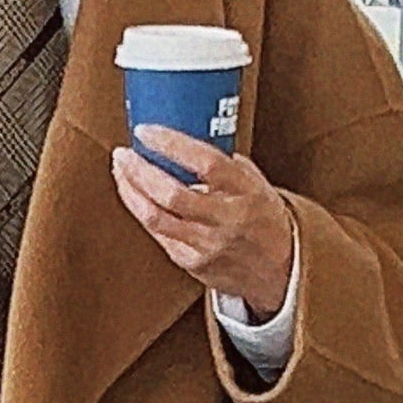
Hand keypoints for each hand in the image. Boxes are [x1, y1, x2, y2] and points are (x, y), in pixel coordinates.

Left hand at [110, 129, 296, 317]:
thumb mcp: (256, 184)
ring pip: (156, 218)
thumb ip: (225, 165)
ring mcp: (208, 245)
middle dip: (138, 171)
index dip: (170, 145)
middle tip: (122, 154)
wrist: (281, 271)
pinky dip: (142, 212)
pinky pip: (158, 235)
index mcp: (246, 192)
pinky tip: (135, 197)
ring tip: (121, 172)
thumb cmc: (265, 219)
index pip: (206, 163)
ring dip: (130, 192)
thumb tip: (188, 139)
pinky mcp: (193, 263)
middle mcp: (227, 219)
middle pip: (171, 194)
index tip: (145, 131)